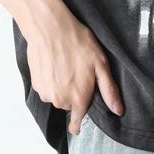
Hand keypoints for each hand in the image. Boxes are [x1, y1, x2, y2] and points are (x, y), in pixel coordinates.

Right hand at [23, 0, 123, 133]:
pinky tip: (53, 65)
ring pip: (56, 96)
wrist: (48, 27)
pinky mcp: (35, 83)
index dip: (77, 125)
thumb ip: (108, 91)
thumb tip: (118, 111)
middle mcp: (60, 100)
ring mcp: (46, 92)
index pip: (76, 123)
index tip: (77, 126)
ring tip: (64, 66)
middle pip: (68, 105)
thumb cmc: (77, 43)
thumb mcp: (100, 65)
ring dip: (60, 87)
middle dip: (73, 94)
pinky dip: (49, 80)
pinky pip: (46, 88)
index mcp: (78, 99)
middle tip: (76, 74)